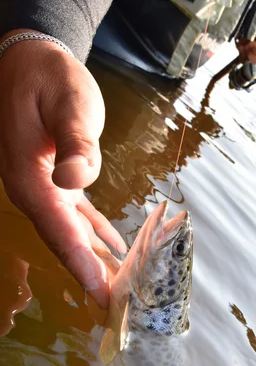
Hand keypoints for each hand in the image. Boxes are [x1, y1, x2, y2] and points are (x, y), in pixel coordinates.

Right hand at [0, 30, 125, 308]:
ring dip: (91, 258)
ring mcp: (41, 187)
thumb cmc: (49, 79)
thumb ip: (75, 143)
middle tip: (115, 304)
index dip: (81, 264)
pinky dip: (93, 233)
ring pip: (69, 232)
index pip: (59, 230)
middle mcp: (32, 190)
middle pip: (63, 240)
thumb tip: (76, 179)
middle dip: (88, 273)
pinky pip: (74, 216)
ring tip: (116, 285)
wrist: (31, 61)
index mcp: (30, 178)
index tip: (102, 295)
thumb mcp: (68, 104)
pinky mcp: (54, 180)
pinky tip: (113, 247)